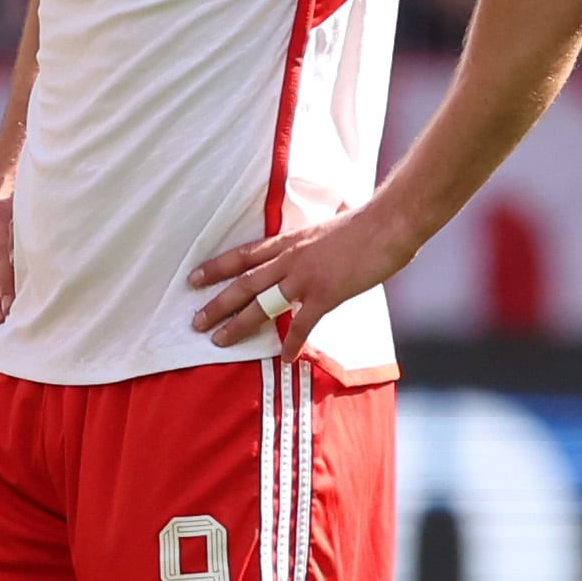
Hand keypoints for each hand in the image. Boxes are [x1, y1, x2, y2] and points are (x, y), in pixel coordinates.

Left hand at [186, 203, 415, 359]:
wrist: (389, 222)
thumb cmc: (364, 223)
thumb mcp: (325, 227)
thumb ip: (311, 239)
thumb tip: (309, 240)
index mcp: (288, 242)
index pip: (243, 255)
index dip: (215, 267)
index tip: (193, 279)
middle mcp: (289, 260)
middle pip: (243, 284)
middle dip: (216, 304)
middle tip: (195, 322)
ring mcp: (305, 278)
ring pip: (261, 304)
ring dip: (239, 325)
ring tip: (219, 342)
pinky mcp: (326, 294)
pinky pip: (303, 323)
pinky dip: (293, 342)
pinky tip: (284, 358)